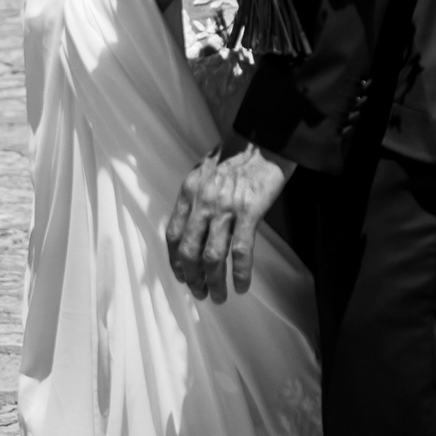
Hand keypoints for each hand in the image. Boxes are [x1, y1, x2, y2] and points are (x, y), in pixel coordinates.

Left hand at [166, 144, 291, 301]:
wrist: (263, 139)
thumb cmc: (236, 156)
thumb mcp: (205, 172)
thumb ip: (196, 198)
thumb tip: (190, 229)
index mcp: (189, 192)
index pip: (172, 234)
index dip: (175, 261)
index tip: (182, 276)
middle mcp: (203, 202)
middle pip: (189, 251)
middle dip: (192, 278)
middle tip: (199, 293)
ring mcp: (226, 208)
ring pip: (212, 257)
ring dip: (214, 282)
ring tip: (218, 296)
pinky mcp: (249, 212)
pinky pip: (241, 252)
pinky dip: (240, 274)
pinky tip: (241, 287)